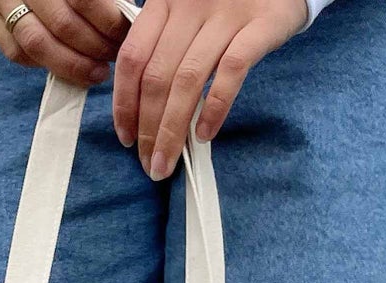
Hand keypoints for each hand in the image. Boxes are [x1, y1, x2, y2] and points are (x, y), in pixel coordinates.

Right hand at [0, 0, 127, 88]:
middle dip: (94, 47)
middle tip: (113, 55)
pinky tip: (65, 65)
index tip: (125, 33)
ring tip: (95, 72)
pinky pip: (16, 52)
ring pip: (38, 44)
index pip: (85, 0)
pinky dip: (43, 64)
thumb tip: (124, 11)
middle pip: (63, 25)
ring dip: (72, 65)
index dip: (109, 22)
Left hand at [113, 0, 307, 177]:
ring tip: (167, 162)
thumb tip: (140, 108)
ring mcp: (227, 13)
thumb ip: (163, 47)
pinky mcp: (262, 23)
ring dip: (172, 129)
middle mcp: (191, 5)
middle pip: (157, 76)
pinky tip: (204, 134)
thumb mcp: (187, 13)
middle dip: (148, 128)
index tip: (126, 137)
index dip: (124, 103)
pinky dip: (214, 107)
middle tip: (149, 163)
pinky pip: (231, 71)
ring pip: (188, 80)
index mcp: (165, 1)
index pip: (132, 57)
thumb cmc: (228, 3)